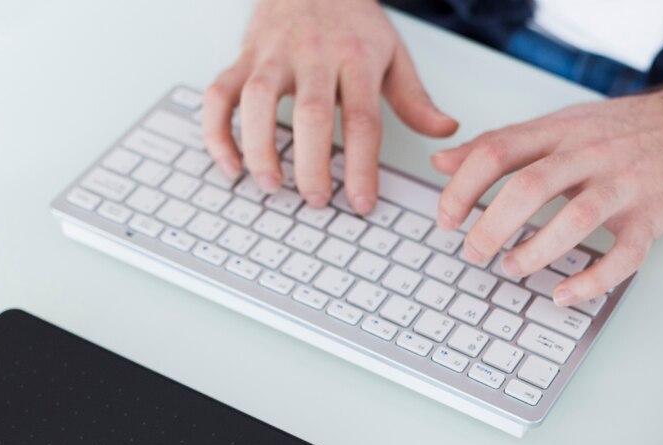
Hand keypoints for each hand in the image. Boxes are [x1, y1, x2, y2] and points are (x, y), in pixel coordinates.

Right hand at [203, 0, 457, 213]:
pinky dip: (217, 131)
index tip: (362, 202)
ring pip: (257, 100)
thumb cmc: (352, 23)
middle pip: (310, 114)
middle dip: (312, 163)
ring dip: (259, 147)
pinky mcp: (243, 58)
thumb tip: (445, 131)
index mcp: (356, 58)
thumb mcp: (392, 54)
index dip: (362, 165)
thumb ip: (415, 98)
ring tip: (271, 184)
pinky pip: (219, 94)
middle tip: (318, 199)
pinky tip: (230, 163)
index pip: (362, 119)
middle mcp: (313, 56)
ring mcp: (272, 55)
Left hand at [431, 85, 662, 306]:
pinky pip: (623, 255)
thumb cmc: (624, 131)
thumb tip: (443, 161)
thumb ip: (502, 143)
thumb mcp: (559, 124)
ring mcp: (624, 186)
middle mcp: (589, 154)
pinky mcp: (652, 217)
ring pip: (575, 219)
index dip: (463, 187)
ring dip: (536, 251)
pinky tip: (564, 294)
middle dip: (491, 225)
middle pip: (529, 186)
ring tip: (513, 268)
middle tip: (473, 252)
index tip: (447, 218)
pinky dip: (592, 281)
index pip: (498, 151)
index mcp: (560, 131)